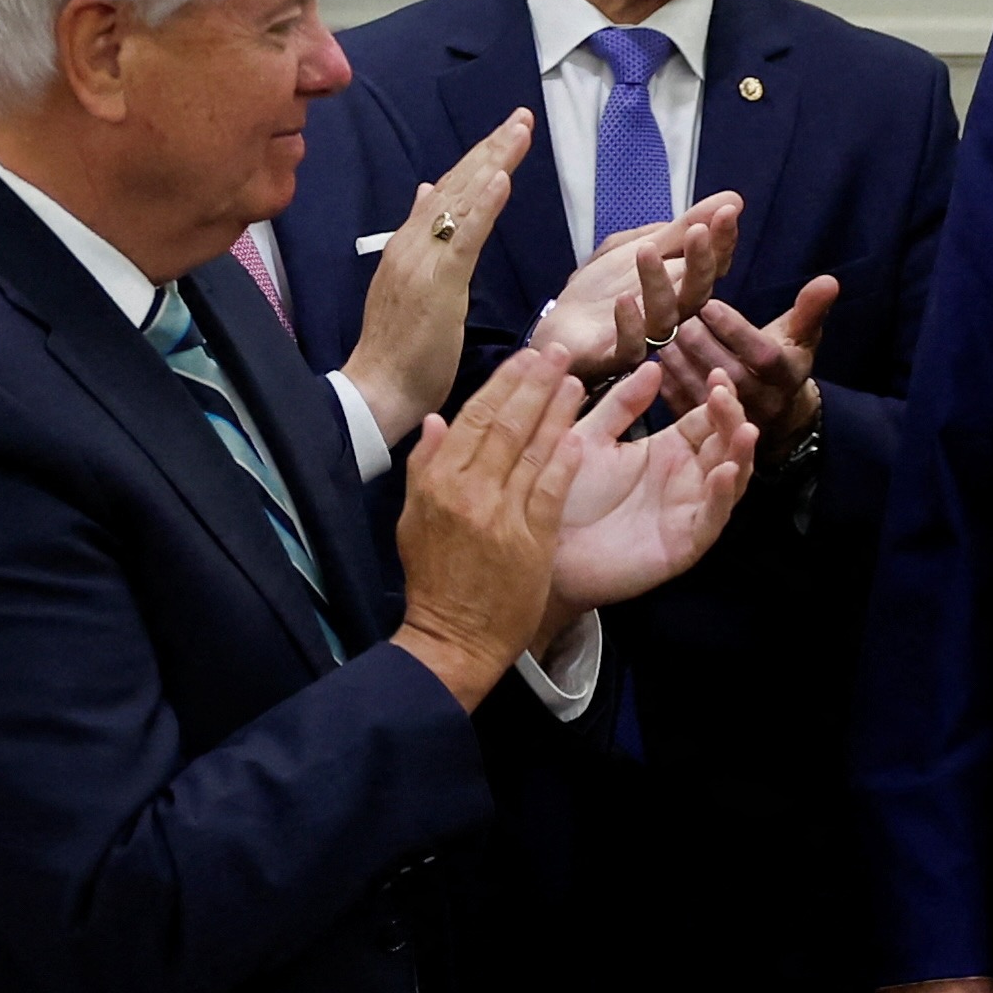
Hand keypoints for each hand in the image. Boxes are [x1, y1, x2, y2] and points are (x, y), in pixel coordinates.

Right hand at [341, 110, 535, 429]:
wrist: (376, 391)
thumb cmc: (399, 350)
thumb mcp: (411, 285)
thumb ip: (421, 239)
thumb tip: (428, 194)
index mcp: (407, 245)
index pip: (446, 191)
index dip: (477, 159)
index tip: (506, 134)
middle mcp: (410, 244)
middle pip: (456, 185)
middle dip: (491, 149)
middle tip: (522, 117)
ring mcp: (421, 261)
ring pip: (461, 201)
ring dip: (492, 162)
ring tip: (518, 132)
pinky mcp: (437, 284)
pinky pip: (464, 237)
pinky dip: (483, 205)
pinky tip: (501, 178)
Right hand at [385, 347, 593, 706]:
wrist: (452, 638)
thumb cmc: (434, 580)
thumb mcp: (413, 520)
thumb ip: (424, 467)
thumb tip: (436, 419)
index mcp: (437, 483)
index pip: (474, 418)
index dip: (503, 384)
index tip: (524, 358)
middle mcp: (468, 492)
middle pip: (506, 425)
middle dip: (535, 384)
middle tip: (559, 353)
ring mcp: (500, 515)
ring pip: (532, 450)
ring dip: (556, 411)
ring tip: (574, 380)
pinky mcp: (530, 541)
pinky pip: (550, 490)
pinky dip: (564, 460)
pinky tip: (579, 434)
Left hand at [527, 194, 738, 384]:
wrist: (559, 326)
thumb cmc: (603, 289)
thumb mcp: (641, 247)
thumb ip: (681, 229)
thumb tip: (733, 198)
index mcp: (679, 287)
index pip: (712, 266)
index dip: (722, 241)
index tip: (727, 211)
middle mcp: (670, 315)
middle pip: (696, 294)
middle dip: (701, 262)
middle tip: (698, 230)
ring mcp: (644, 338)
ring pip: (664, 318)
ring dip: (658, 284)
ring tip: (645, 250)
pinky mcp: (614, 358)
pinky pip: (630, 348)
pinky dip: (630, 324)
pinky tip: (624, 300)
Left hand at [544, 362, 758, 614]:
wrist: (542, 548)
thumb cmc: (565, 494)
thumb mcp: (591, 438)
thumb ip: (621, 404)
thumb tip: (653, 366)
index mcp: (667, 450)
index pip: (707, 419)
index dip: (718, 398)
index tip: (718, 373)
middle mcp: (685, 479)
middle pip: (725, 444)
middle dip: (732, 418)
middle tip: (724, 393)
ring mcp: (688, 512)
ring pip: (730, 480)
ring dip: (740, 454)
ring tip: (744, 429)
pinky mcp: (683, 545)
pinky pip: (711, 520)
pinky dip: (721, 497)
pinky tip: (723, 472)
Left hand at [657, 274, 837, 452]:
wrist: (779, 416)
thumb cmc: (784, 363)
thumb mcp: (800, 337)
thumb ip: (810, 309)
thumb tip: (830, 280)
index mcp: (788, 376)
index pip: (762, 355)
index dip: (736, 330)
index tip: (709, 304)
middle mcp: (766, 404)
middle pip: (730, 374)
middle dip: (701, 343)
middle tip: (677, 317)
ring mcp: (739, 422)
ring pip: (705, 394)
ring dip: (681, 363)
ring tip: (664, 336)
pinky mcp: (713, 434)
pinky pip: (688, 412)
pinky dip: (670, 387)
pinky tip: (656, 364)